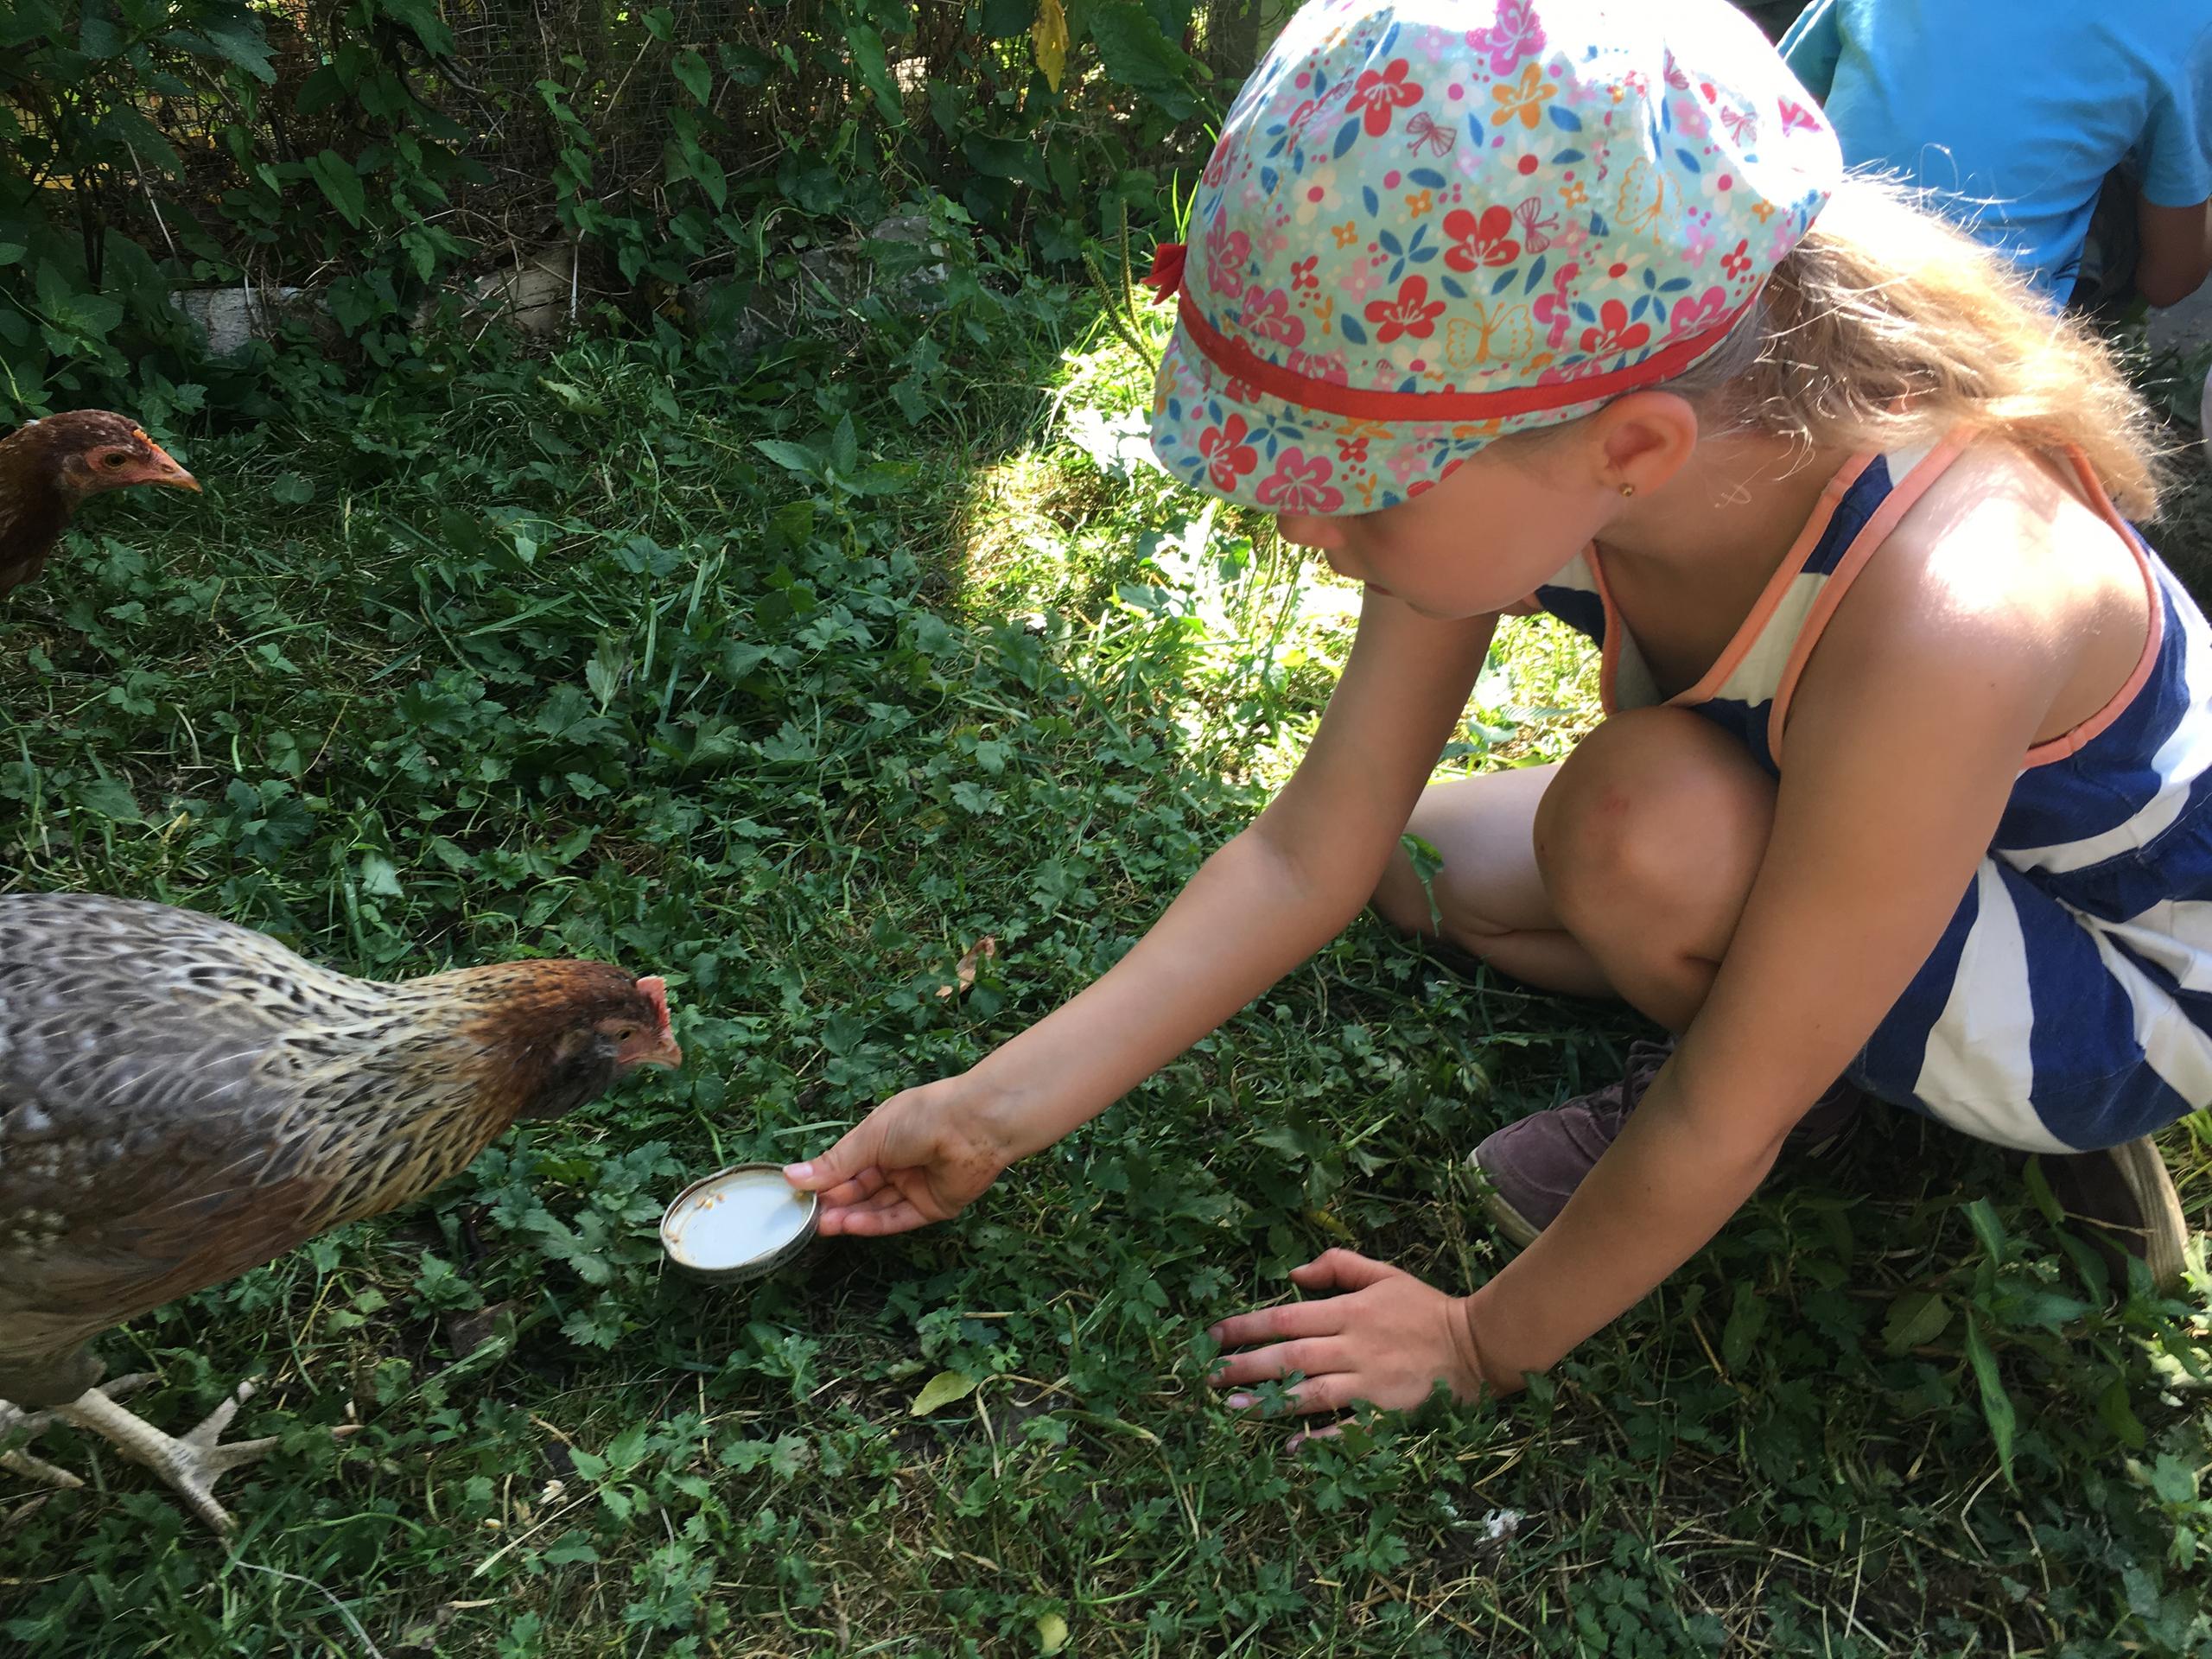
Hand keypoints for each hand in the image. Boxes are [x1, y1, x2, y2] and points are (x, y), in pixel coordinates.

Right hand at [783, 1075, 1012, 1235]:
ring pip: (877, 1206)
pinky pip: (899, 1217)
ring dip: (850, 1216)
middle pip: (861, 1189)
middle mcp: (898, 1162)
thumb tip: (792, 1175)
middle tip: (807, 1216)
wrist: (974, 1125)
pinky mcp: (933, 1206)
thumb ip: (835, 1163)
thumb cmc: (920, 1117)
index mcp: (883, 1138)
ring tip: (822, 1225)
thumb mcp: (870, 1136)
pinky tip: (849, 1226)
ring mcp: (916, 1185)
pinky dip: (874, 1223)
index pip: (847, 1164)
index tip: (799, 1194)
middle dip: (835, 1202)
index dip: (825, 1180)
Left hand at [1206, 1250, 1487, 1430]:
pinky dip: (1321, 1438)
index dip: (1247, 1326)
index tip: (1214, 1335)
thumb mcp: (1384, 1274)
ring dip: (1271, 1401)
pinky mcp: (1388, 1414)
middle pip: (1291, 1355)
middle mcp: (1355, 1347)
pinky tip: (1291, 1446)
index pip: (1287, 1317)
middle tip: (1208, 1377)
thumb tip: (1293, 1272)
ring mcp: (1371, 1383)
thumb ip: (1338, 1265)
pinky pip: (1349, 1429)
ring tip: (1233, 1406)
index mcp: (1351, 1311)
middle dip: (1246, 1365)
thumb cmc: (1425, 1309)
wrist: (1478, 1346)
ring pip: (1312, 1392)